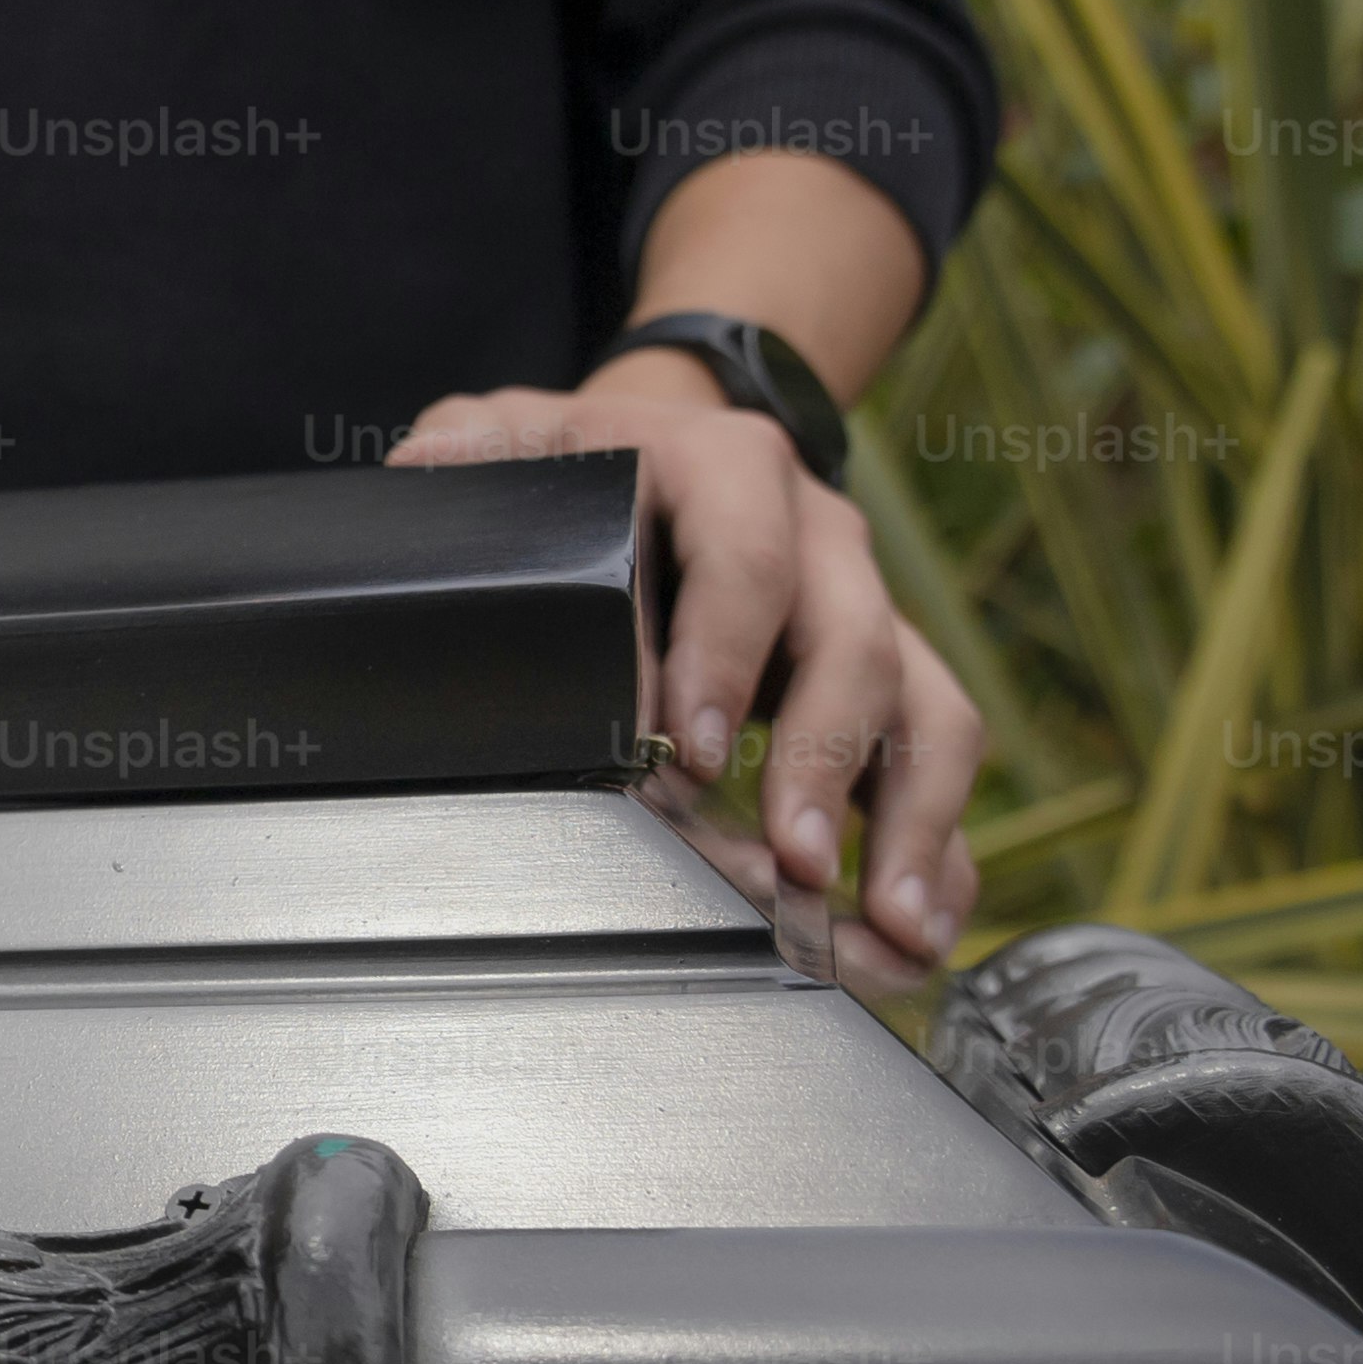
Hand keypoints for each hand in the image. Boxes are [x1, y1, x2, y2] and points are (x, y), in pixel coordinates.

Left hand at [390, 372, 983, 967]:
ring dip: (917, 822)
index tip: (693, 746)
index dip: (726, 655)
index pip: (747, 559)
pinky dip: (942, 849)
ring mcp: (866, 609)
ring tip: (893, 924)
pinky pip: (937, 761)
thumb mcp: (524, 437)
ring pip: (927, 709)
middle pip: (859, 645)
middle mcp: (821, 536)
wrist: (669, 443)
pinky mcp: (890, 678)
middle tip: (793, 857)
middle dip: (830, 759)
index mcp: (729, 469)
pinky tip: (923, 927)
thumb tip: (421, 472)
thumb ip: (475, 448)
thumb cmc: (584, 462)